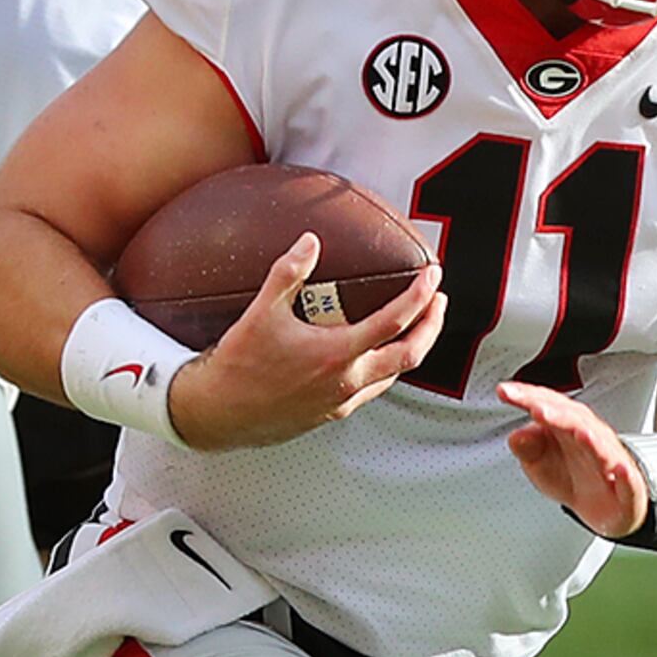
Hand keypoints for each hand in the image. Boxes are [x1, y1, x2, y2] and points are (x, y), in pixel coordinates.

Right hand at [162, 235, 441, 448]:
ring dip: (410, 348)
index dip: (420, 295)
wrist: (218, 414)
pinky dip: (384, 368)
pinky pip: (371, 390)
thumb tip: (309, 241)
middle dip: (431, 326)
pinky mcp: (330, 413)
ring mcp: (341, 401)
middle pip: (410, 354)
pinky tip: (375, 355)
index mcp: (337, 353)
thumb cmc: (238, 365)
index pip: (395, 321)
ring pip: (393, 375)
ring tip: (414, 327)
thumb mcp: (261, 312)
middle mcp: (346, 380)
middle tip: (438, 302)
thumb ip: (288, 273)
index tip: (432, 276)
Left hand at [492, 381, 644, 536]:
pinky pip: (628, 481)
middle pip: (574, 420)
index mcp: (566, 427)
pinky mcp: (627, 488)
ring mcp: (610, 461)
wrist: (603, 507)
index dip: (527, 398)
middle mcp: (590, 437)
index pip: (548, 406)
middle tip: (536, 409)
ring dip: (590, 438)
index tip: (505, 392)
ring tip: (578, 433)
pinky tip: (619, 471)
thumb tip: (517, 435)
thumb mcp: (539, 464)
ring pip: (601, 447)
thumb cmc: (572, 477)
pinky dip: (625, 476)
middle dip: (555, 413)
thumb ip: (527, 447)